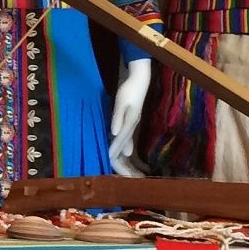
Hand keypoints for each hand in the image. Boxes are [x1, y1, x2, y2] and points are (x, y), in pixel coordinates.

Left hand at [108, 58, 151, 175]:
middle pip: (126, 144)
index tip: (108, 159)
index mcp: (129, 122)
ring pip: (127, 141)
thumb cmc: (129, 89)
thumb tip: (114, 133)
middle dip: (122, 156)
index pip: (120, 139)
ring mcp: (133, 122)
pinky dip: (124, 144)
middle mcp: (132, 124)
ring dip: (123, 152)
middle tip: (120, 170)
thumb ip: (118, 117)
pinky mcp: (131, 119)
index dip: (114, 150)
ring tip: (123, 164)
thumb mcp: (121, 102)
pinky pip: (127, 136)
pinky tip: (125, 150)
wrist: (140, 80)